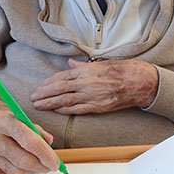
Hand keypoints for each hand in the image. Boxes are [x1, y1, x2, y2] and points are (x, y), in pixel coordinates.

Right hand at [0, 97, 58, 173]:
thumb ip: (35, 128)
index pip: (30, 141)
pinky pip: (8, 171)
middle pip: (23, 160)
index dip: (46, 154)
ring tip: (41, 164)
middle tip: (52, 166)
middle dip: (42, 166)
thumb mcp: (18, 114)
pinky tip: (26, 163)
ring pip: (16, 170)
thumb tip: (49, 143)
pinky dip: (22, 170)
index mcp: (4, 122)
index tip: (56, 162)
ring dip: (33, 170)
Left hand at [31, 58, 158, 114]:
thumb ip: (84, 66)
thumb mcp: (103, 63)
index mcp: (87, 70)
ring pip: (64, 100)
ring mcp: (92, 95)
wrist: (141, 82)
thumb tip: (70, 64)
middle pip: (59, 88)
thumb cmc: (125, 70)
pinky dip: (65, 110)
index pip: (61, 77)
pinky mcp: (99, 106)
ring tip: (38, 106)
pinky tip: (56, 111)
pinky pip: (78, 109)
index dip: (48, 83)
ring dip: (49, 103)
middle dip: (43, 94)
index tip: (39, 87)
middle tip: (32, 98)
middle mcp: (87, 82)